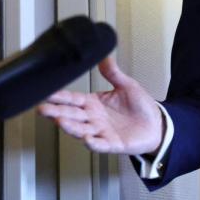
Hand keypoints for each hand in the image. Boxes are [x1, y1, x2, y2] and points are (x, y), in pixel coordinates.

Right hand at [38, 56, 163, 154]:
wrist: (157, 124)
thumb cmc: (140, 107)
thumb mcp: (126, 85)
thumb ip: (113, 73)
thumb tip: (104, 55)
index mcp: (94, 104)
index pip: (73, 99)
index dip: (59, 97)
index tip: (46, 93)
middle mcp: (93, 118)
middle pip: (71, 115)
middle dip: (56, 112)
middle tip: (43, 109)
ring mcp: (101, 132)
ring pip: (81, 130)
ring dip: (70, 126)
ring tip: (60, 120)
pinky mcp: (112, 144)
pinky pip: (101, 144)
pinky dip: (93, 143)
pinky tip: (87, 138)